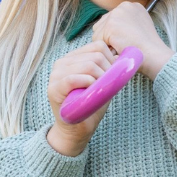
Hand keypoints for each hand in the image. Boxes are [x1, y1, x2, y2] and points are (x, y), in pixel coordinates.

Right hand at [46, 40, 114, 155]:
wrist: (77, 130)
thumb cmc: (89, 106)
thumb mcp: (102, 83)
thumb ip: (108, 68)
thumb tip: (124, 56)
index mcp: (72, 58)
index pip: (97, 45)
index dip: (111, 59)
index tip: (112, 76)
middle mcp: (61, 63)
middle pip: (96, 55)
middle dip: (108, 71)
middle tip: (107, 87)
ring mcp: (55, 75)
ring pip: (88, 65)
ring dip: (100, 79)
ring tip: (98, 92)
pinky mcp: (53, 88)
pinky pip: (74, 78)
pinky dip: (87, 84)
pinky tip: (89, 94)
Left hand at [92, 2, 172, 79]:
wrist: (153, 55)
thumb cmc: (146, 48)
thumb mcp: (138, 29)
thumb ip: (125, 24)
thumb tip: (110, 31)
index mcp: (131, 6)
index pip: (109, 20)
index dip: (113, 35)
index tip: (125, 41)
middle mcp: (123, 6)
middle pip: (101, 25)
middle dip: (108, 38)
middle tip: (124, 45)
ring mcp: (117, 14)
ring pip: (98, 33)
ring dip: (107, 44)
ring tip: (122, 47)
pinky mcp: (111, 25)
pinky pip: (98, 40)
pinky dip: (106, 49)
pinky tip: (119, 49)